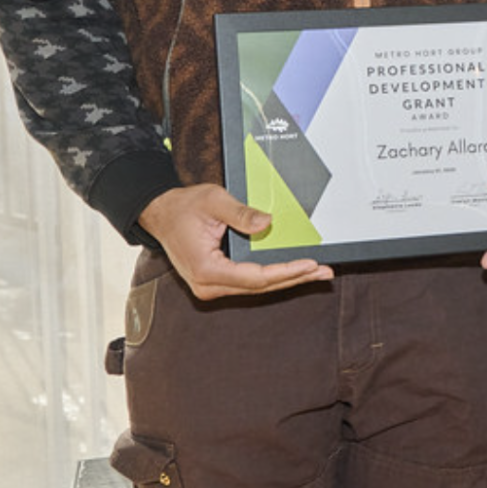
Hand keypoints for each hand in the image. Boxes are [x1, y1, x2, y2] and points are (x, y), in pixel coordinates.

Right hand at [138, 184, 333, 300]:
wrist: (162, 214)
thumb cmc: (184, 207)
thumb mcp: (214, 200)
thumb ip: (240, 213)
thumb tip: (266, 223)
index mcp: (206, 269)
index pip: (255, 276)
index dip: (285, 271)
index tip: (310, 263)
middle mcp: (208, 284)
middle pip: (260, 286)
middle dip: (295, 278)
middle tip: (324, 272)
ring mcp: (212, 286)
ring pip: (257, 287)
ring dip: (288, 279)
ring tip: (318, 273)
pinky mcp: (217, 281)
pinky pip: (250, 281)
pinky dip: (274, 276)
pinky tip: (294, 272)